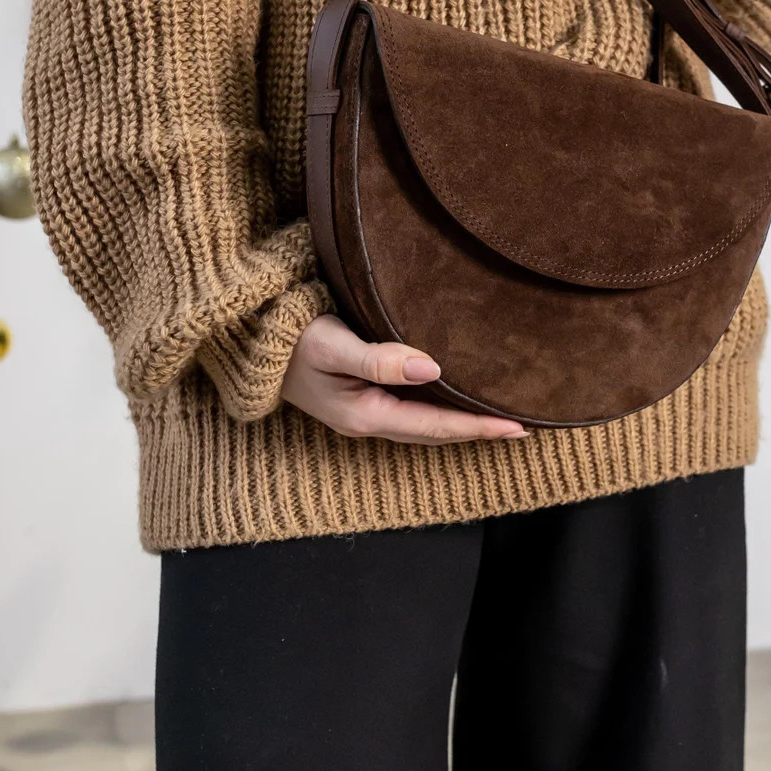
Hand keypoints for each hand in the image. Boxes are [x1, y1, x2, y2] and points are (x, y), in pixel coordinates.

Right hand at [282, 314, 530, 443]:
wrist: (248, 340)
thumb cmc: (288, 339)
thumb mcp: (331, 345)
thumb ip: (380, 358)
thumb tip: (433, 368)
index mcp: (365, 415)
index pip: (435, 426)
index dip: (478, 428)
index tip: (516, 428)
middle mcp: (369, 419)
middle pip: (435, 432)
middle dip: (477, 430)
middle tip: (522, 426)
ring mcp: (364, 409)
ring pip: (426, 422)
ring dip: (462, 422)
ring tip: (500, 416)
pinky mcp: (361, 394)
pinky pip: (412, 407)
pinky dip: (441, 406)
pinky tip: (458, 396)